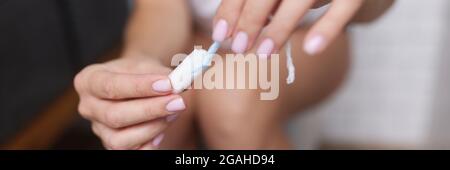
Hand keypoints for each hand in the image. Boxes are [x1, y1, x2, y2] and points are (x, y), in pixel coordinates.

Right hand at [74, 57, 185, 149]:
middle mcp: (88, 107)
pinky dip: (149, 143)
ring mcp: (98, 129)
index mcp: (89, 80)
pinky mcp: (112, 144)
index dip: (140, 87)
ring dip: (153, 127)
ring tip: (174, 112)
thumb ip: (162, 74)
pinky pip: (131, 152)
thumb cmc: (140, 73)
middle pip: (114, 115)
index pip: (111, 86)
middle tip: (178, 101)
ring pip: (120, 139)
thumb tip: (181, 83)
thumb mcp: (148, 65)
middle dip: (150, 110)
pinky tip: (163, 129)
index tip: (168, 84)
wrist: (137, 84)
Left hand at [212, 0, 362, 55]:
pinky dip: (327, 28)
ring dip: (280, 27)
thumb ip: (262, 4)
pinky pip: (343, 7)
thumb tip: (233, 28)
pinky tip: (310, 48)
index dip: (232, 7)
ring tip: (263, 54)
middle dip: (251, 19)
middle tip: (238, 48)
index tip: (221, 34)